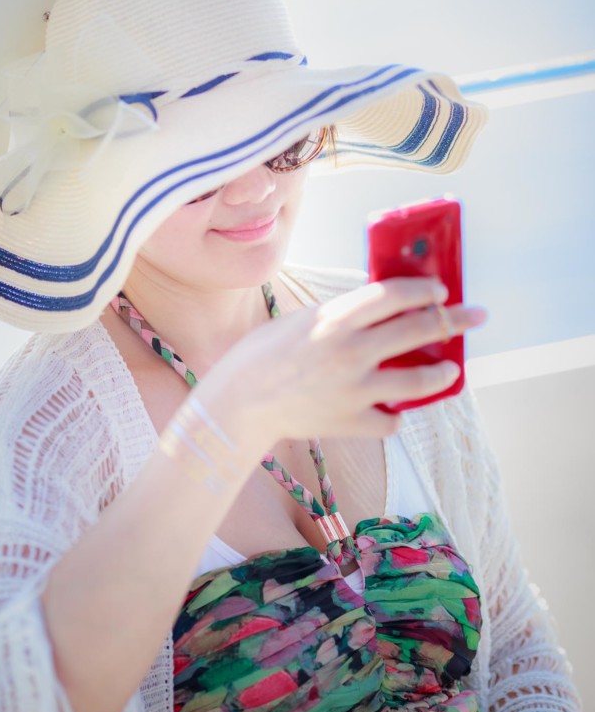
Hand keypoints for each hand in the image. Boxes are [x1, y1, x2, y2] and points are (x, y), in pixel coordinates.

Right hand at [195, 276, 485, 449]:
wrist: (239, 401)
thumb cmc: (265, 353)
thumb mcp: (305, 319)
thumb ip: (345, 314)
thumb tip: (387, 306)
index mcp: (338, 318)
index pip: (397, 294)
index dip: (425, 289)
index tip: (440, 289)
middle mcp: (352, 351)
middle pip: (420, 330)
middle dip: (455, 320)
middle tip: (473, 316)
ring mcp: (355, 390)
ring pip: (420, 382)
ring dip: (442, 373)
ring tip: (451, 369)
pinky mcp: (350, 422)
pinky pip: (390, 421)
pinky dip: (395, 415)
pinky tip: (396, 409)